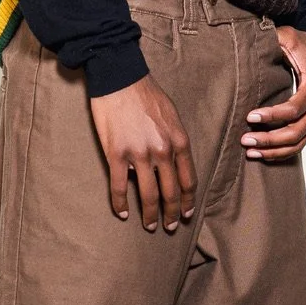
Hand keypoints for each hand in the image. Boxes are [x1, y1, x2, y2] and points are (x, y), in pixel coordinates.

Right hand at [90, 77, 197, 232]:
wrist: (120, 77)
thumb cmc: (146, 94)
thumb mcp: (171, 116)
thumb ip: (174, 140)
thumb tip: (172, 162)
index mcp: (179, 141)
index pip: (189, 180)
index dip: (188, 200)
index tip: (188, 213)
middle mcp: (162, 152)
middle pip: (171, 192)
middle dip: (173, 213)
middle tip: (171, 226)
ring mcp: (139, 155)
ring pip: (148, 195)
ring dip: (150, 215)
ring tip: (150, 226)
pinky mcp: (117, 154)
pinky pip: (119, 187)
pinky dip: (120, 203)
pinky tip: (122, 213)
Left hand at [241, 27, 305, 161]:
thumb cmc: (303, 46)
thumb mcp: (288, 37)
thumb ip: (272, 39)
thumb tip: (249, 40)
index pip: (294, 109)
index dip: (272, 116)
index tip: (250, 116)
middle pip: (296, 131)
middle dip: (269, 139)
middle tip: (245, 139)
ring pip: (298, 143)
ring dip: (274, 150)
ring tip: (250, 151)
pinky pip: (299, 144)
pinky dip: (281, 152)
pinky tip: (262, 154)